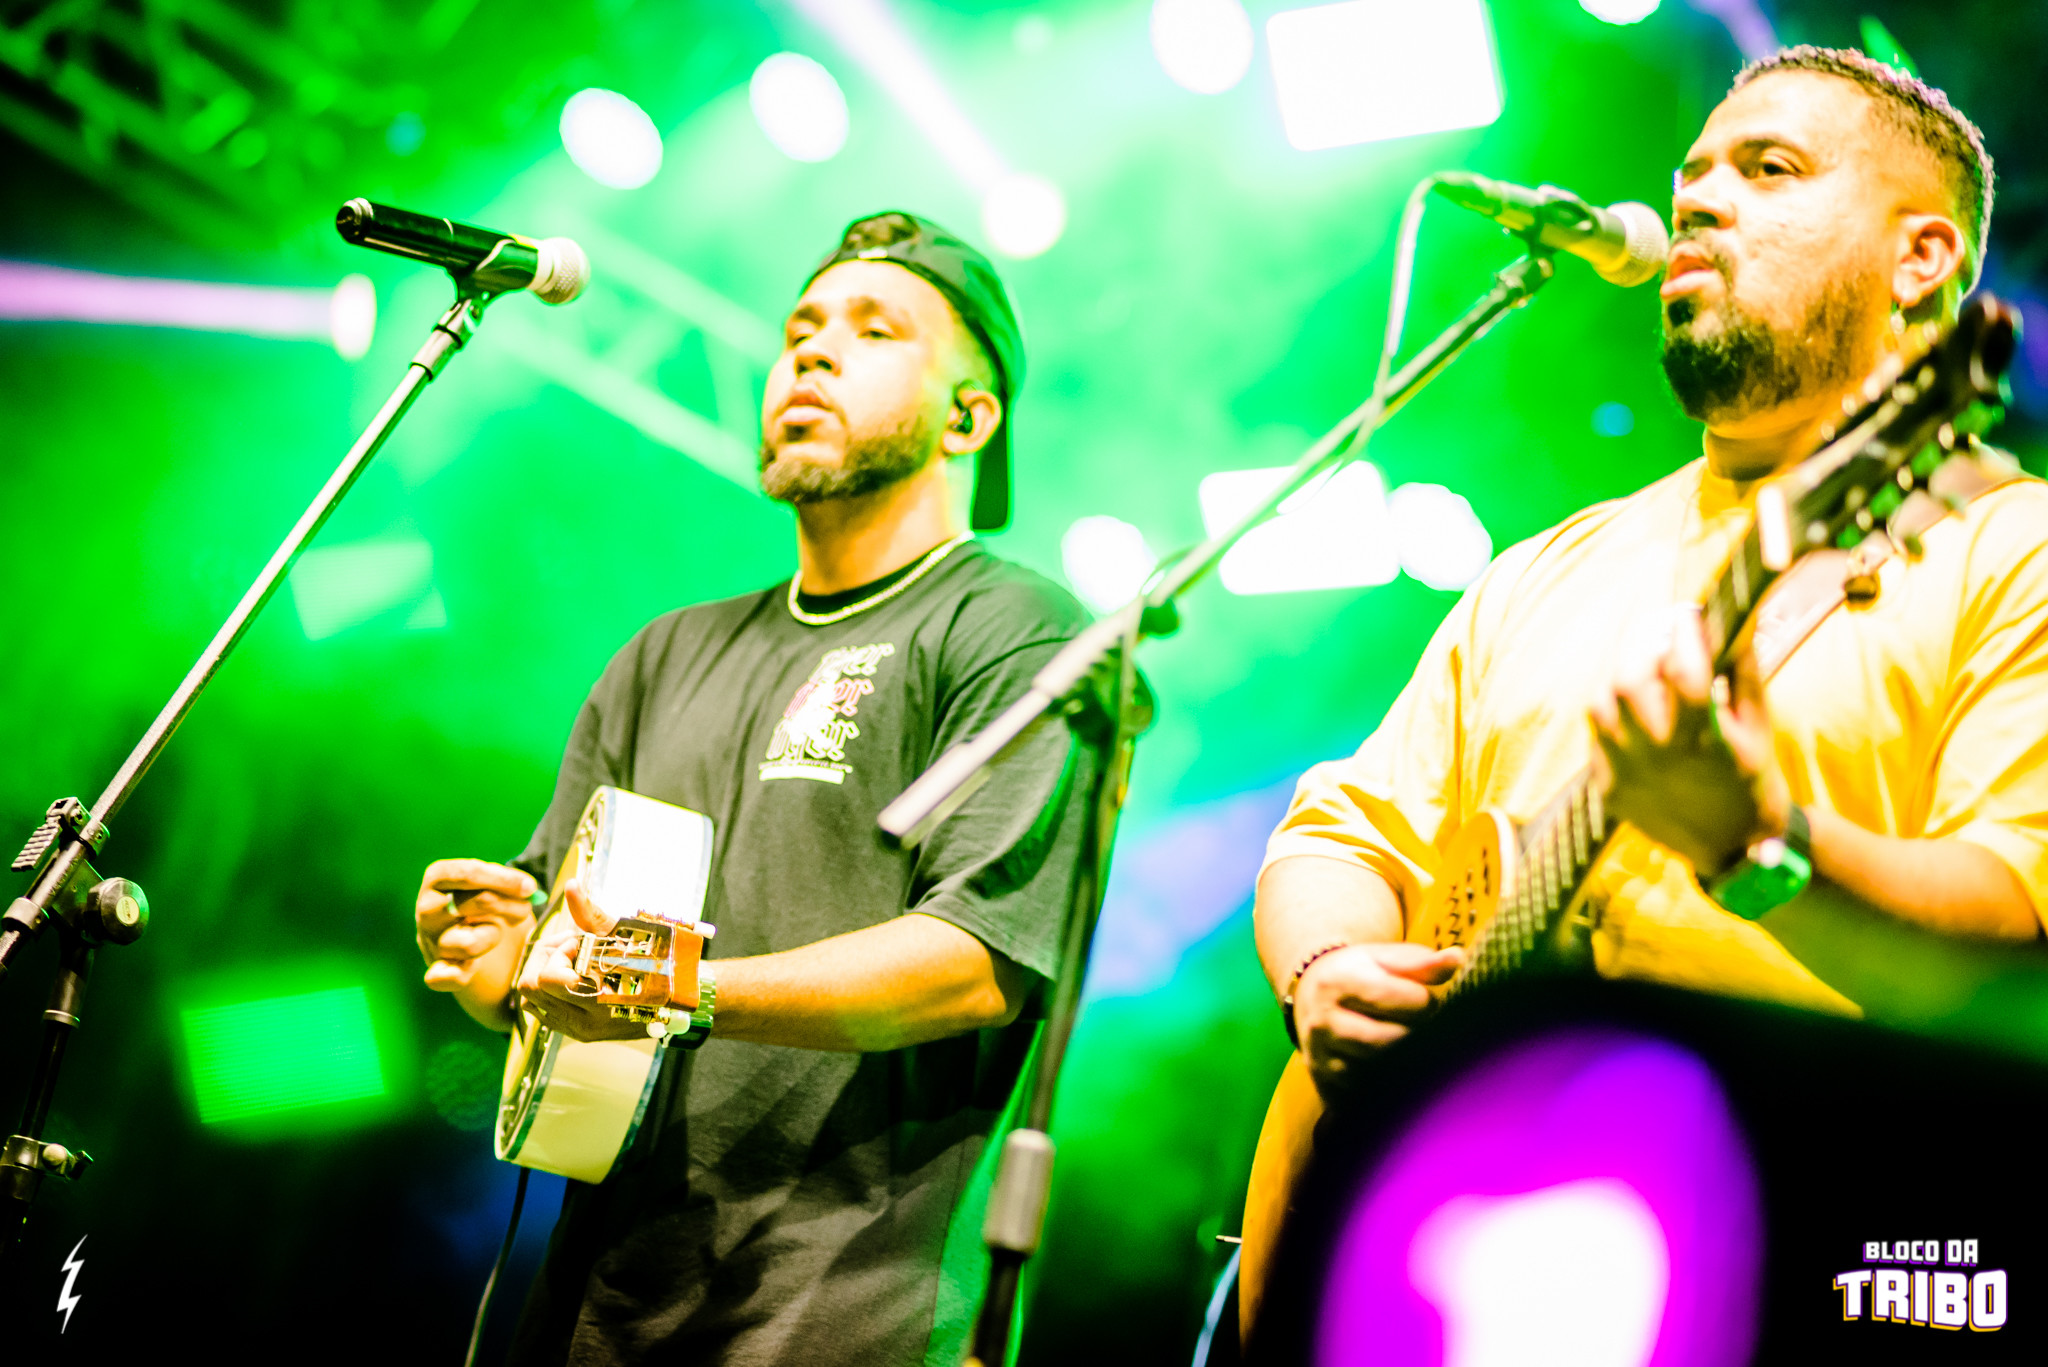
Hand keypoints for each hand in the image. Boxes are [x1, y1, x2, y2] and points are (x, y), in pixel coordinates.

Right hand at [416, 858, 537, 991]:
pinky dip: (459, 974)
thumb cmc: (489, 908)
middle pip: (473, 902)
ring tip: (496, 933)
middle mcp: (428, 909)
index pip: (466, 873)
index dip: (502, 880)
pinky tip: (473, 966)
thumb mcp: (497, 887)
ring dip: (492, 937)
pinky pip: (440, 977)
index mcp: (439, 879)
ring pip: (468, 943)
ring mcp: (431, 941)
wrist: (483, 951)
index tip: (530, 888)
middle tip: (525, 910)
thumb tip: (527, 888)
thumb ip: (509, 882)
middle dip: (509, 906)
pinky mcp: (436, 971)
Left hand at [515, 879, 648, 1042]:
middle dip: (545, 962)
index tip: (580, 942)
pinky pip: (545, 1014)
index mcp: (596, 997)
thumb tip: (571, 886)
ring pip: (532, 1002)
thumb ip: (590, 912)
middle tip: (570, 948)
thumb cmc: (656, 959)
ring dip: (545, 977)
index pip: (545, 978)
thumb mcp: (624, 932)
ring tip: (571, 963)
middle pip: (529, 989)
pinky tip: (572, 977)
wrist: (680, 994)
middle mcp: (585, 1020)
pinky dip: (550, 993)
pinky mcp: (581, 1034)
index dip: (557, 953)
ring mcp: (581, 1029)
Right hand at [1292, 942, 1463, 1091]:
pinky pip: (1368, 1096)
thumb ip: (1422, 962)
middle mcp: (1324, 1022)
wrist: (1311, 995)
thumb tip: (1458, 958)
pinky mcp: (1325, 1086)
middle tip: (1423, 1028)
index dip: (1427, 1003)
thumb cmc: (1359, 974)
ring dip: (1407, 1062)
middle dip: (1419, 1035)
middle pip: (1392, 1039)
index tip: (1427, 1002)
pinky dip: (1388, 1087)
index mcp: (1339, 982)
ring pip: (1381, 1072)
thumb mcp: (1384, 959)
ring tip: (1412, 1046)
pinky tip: (1395, 1068)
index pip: (1402, 999)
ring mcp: (1322, 1057)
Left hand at [1589, 608, 1788, 875]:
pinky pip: (1596, 736)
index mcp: (1704, 741)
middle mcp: (1658, 758)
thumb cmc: (1753, 777)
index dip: (1684, 633)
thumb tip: (1736, 615)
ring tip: (1648, 672)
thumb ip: (1743, 669)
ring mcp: (1626, 775)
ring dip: (1621, 679)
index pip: (1683, 671)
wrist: (1734, 849)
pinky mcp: (1607, 788)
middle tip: (1661, 632)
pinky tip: (1637, 711)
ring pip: (1600, 704)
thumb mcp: (1759, 724)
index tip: (1689, 613)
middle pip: (1626, 682)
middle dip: (1643, 647)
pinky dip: (1613, 715)